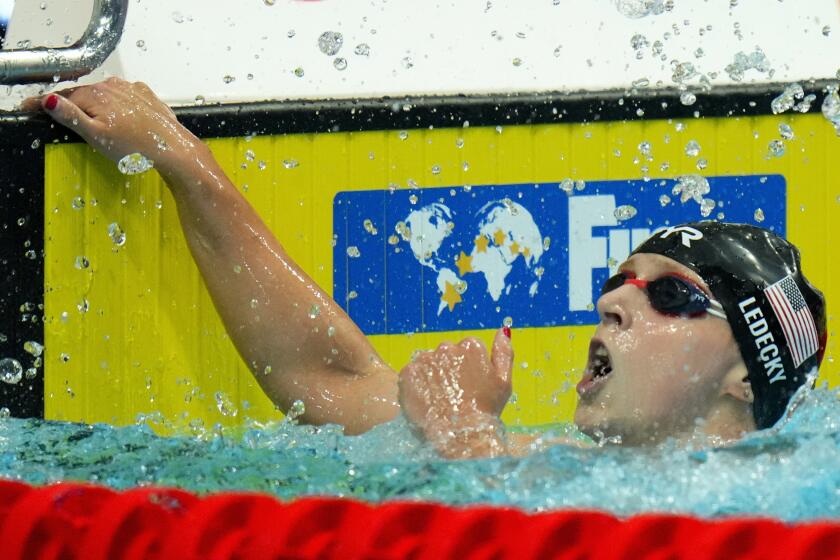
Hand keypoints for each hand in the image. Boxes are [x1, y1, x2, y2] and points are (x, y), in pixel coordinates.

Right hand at [23, 77, 203, 179]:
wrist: (174, 150)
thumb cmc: (137, 147)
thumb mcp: (96, 135)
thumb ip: (71, 116)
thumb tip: (49, 101)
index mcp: (96, 95)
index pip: (63, 97)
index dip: (46, 103)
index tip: (32, 107)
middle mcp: (114, 86)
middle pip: (84, 94)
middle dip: (71, 103)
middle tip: (58, 114)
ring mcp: (132, 90)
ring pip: (105, 95)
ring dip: (95, 104)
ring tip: (91, 118)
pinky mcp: (147, 97)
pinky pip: (125, 98)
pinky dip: (117, 104)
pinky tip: (119, 117)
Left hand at [398, 328, 513, 458]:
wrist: (460, 436)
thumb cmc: (486, 411)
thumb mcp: (504, 382)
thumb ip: (503, 353)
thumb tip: (503, 331)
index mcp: (471, 346)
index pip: (466, 350)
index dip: (467, 370)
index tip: (468, 387)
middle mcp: (447, 347)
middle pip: (445, 355)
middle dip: (448, 371)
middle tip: (453, 396)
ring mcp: (426, 359)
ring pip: (427, 364)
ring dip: (431, 377)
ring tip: (439, 400)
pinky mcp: (408, 373)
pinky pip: (411, 375)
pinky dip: (416, 386)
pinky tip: (426, 401)